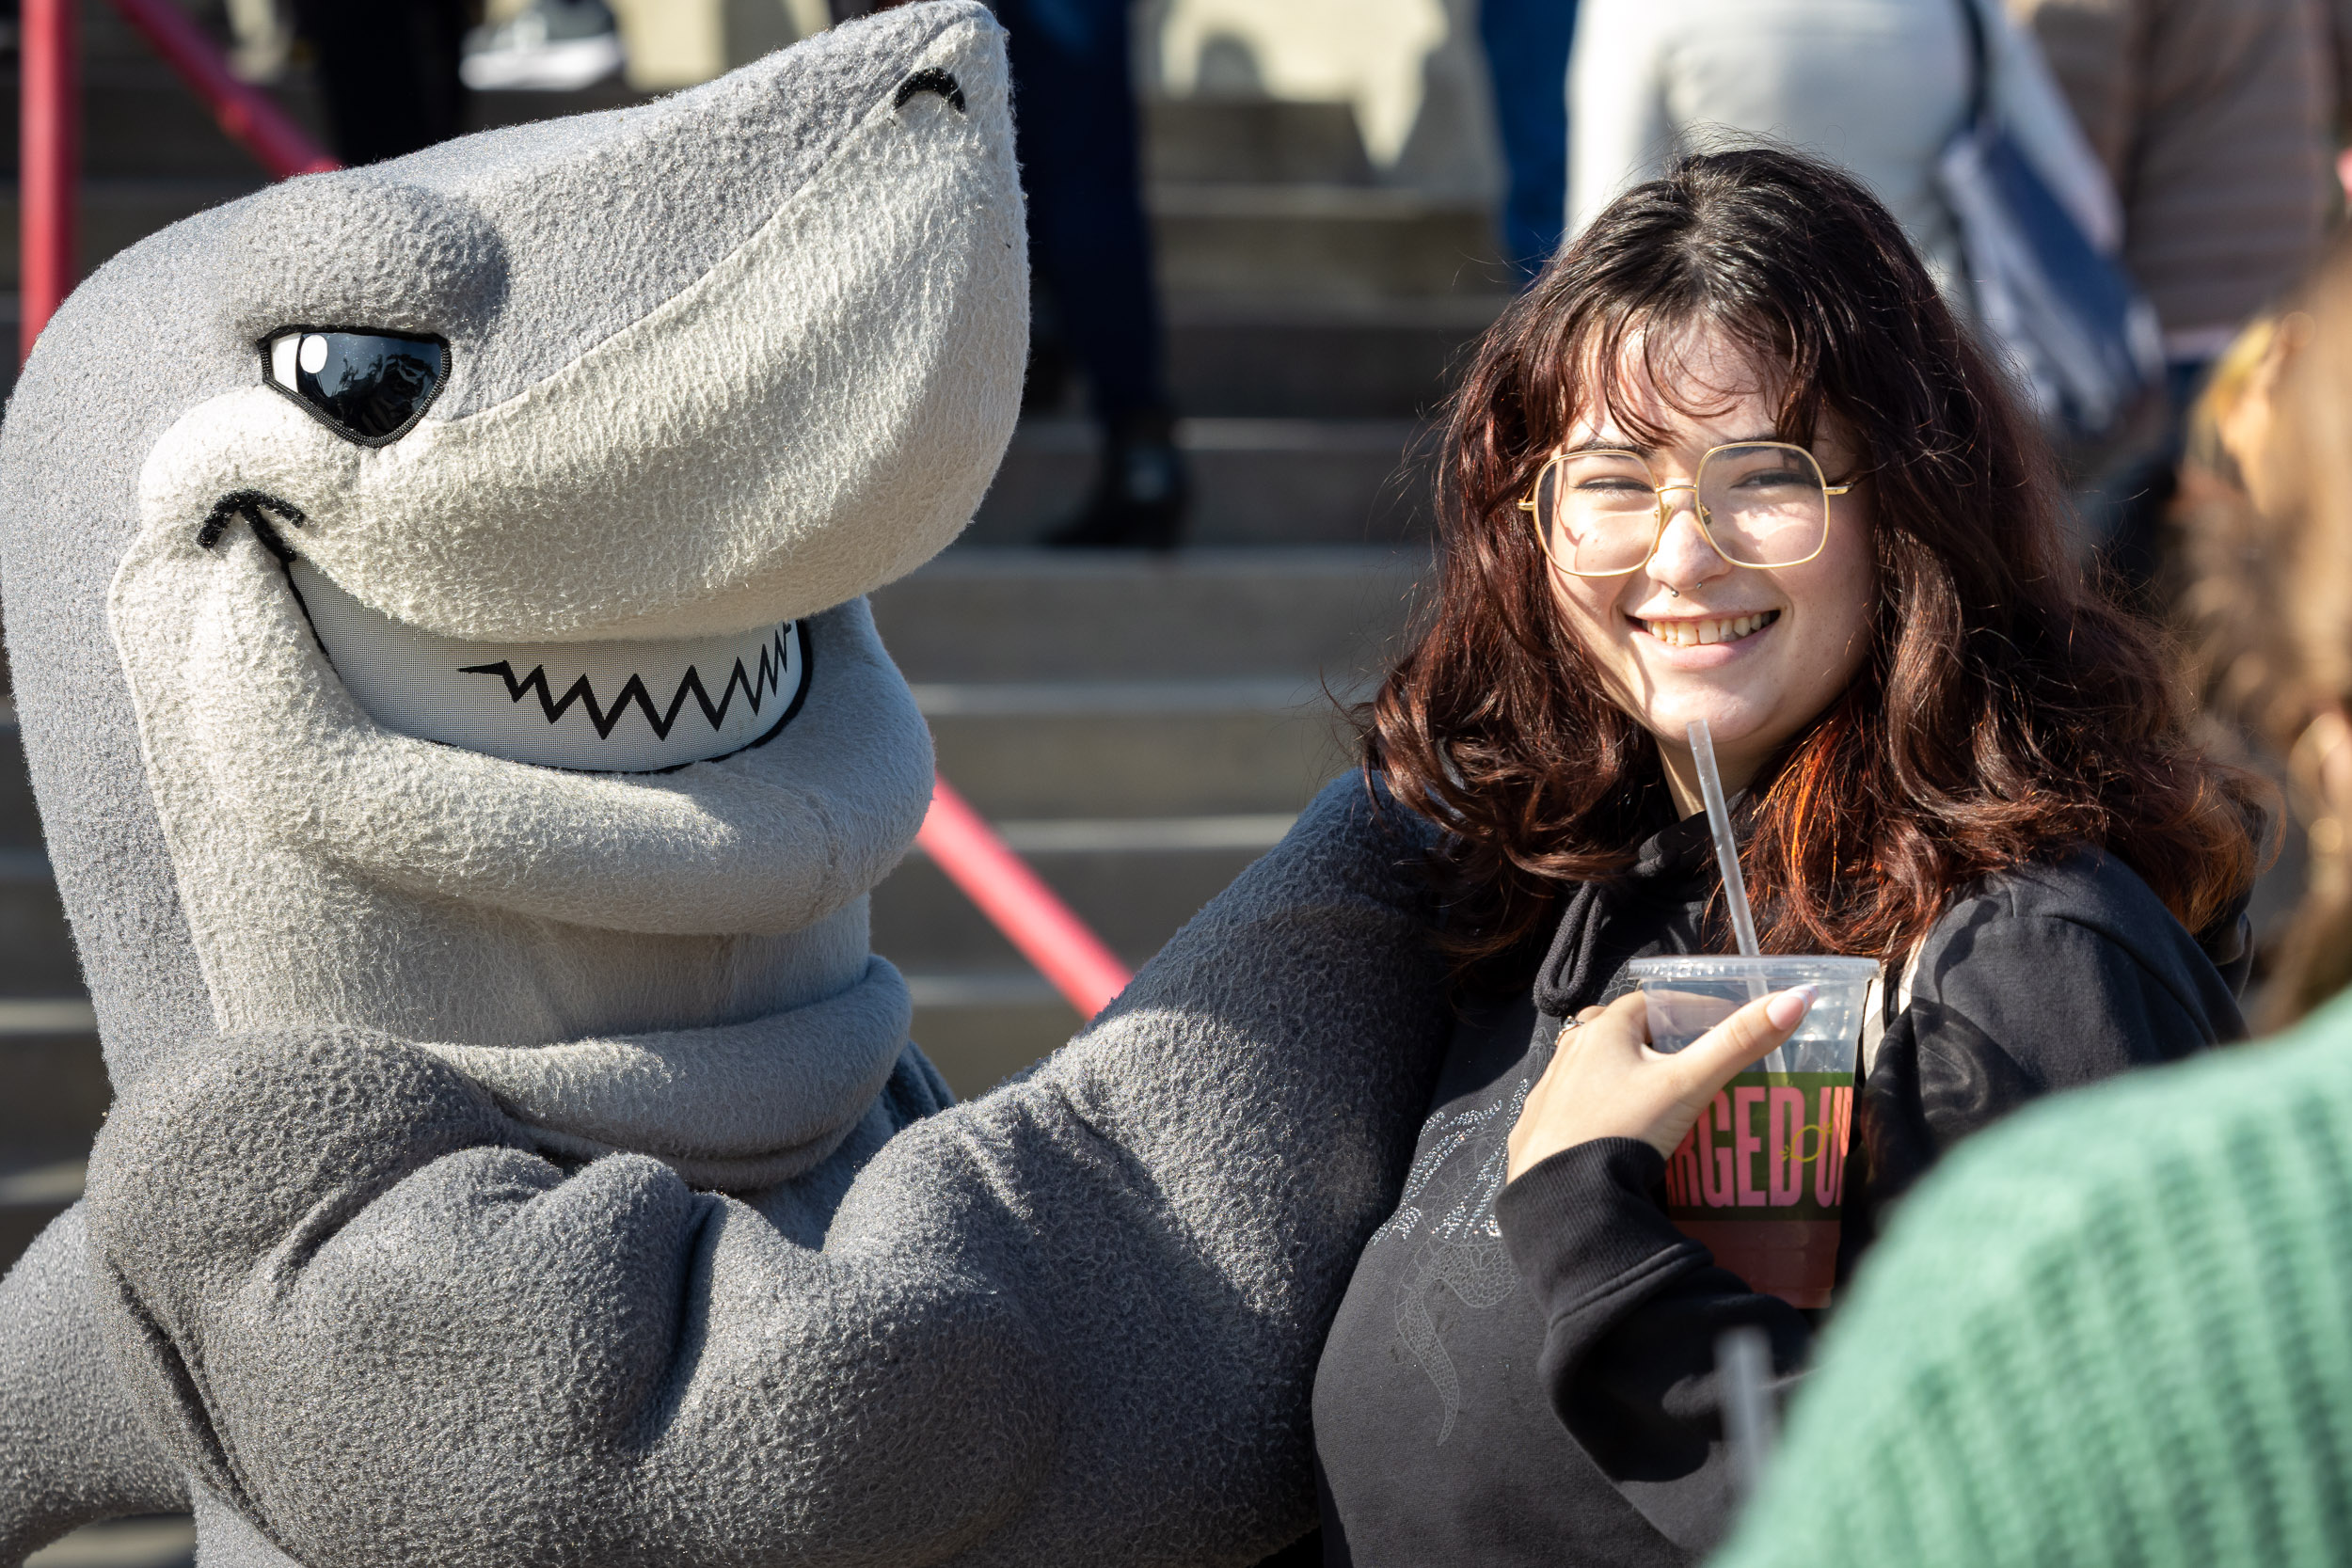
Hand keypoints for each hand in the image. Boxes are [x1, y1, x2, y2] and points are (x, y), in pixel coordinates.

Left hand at [1506, 986, 1817, 1178]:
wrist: (1565, 1198)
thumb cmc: (1624, 1130)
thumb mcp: (1688, 1085)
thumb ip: (1739, 1044)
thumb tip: (1796, 1000)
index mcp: (1603, 1030)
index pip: (1650, 1003)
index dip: (1686, 1010)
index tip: (1717, 1025)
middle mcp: (1570, 1051)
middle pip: (1618, 1032)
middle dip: (1653, 1040)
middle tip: (1689, 1061)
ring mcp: (1551, 1089)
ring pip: (1592, 1067)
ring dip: (1622, 1072)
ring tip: (1657, 1095)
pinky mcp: (1539, 1126)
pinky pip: (1574, 1104)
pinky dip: (1598, 1106)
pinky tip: (1617, 1127)